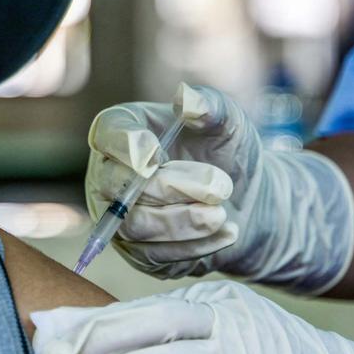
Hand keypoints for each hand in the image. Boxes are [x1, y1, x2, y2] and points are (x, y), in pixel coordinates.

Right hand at [84, 83, 353, 293]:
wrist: (247, 201)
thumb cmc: (227, 153)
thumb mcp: (229, 122)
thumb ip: (209, 105)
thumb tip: (186, 97)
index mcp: (125, 132)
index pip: (106, 134)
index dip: (126, 145)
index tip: (156, 152)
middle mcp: (110, 176)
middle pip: (119, 187)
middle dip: (172, 187)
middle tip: (221, 185)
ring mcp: (119, 218)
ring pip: (135, 226)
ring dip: (183, 221)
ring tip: (223, 213)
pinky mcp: (139, 254)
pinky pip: (155, 255)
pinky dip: (194, 246)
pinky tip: (226, 231)